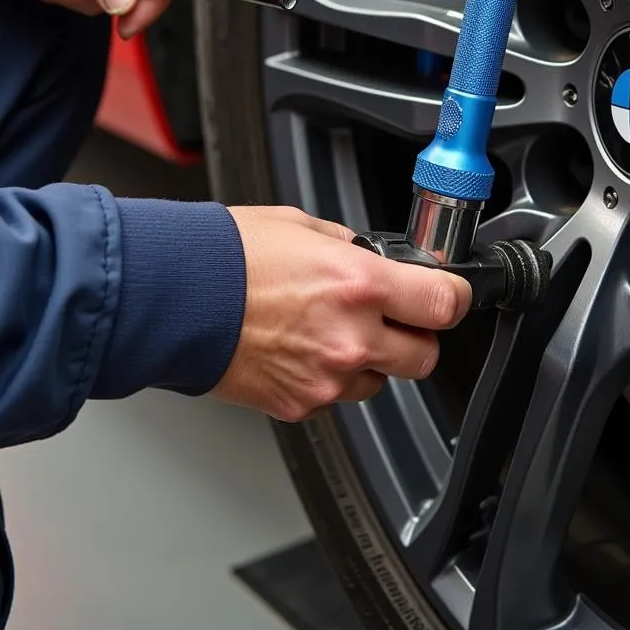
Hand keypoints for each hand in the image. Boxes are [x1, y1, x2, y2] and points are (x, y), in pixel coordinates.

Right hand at [214, 206, 472, 422]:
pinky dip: (329, 378)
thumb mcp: (301, 225)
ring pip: (381, 382)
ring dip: (370, 360)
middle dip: (414, 336)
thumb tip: (371, 257)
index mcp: (358, 282)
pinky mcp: (301, 403)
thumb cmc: (227, 255)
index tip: (449, 295)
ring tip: (327, 331)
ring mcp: (327, 376)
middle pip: (425, 356)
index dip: (454, 299)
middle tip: (390, 317)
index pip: (445, 304)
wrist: (175, 297)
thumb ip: (348, 245)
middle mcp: (351, 335)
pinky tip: (299, 350)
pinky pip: (337, 396)